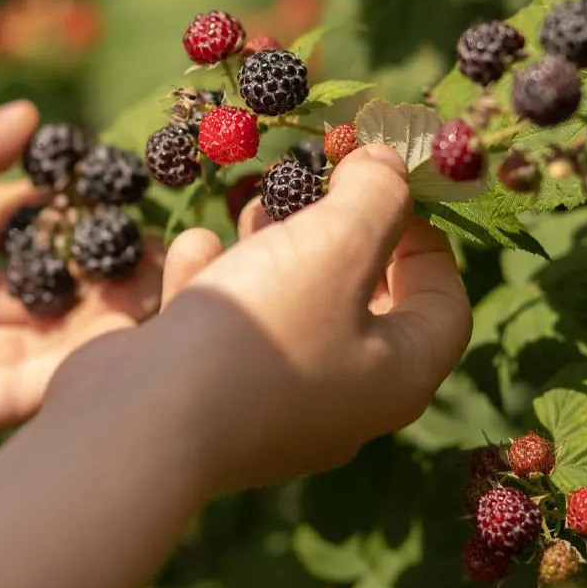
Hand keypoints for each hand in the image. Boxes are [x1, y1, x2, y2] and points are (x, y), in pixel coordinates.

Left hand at [0, 101, 175, 458]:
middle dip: (92, 270)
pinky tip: (120, 345)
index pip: (7, 222)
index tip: (118, 196)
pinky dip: (67, 370)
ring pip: (38, 339)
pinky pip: (19, 391)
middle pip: (34, 285)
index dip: (60, 211)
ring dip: (96, 320)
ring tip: (158, 294)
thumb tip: (32, 115)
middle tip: (155, 252)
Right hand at [46, 144, 472, 493]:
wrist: (143, 421)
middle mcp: (342, 398)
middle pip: (358, 300)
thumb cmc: (261, 329)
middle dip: (334, 231)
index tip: (388, 187)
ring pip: (286, 307)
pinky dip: (216, 286)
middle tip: (314, 184)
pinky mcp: (206, 397)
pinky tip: (195, 253)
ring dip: (272, 249)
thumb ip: (375, 197)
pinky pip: (226, 331)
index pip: (443, 304)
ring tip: (252, 204)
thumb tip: (389, 166)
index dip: (426, 237)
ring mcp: (270, 403)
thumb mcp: (336, 244)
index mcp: (397, 375)